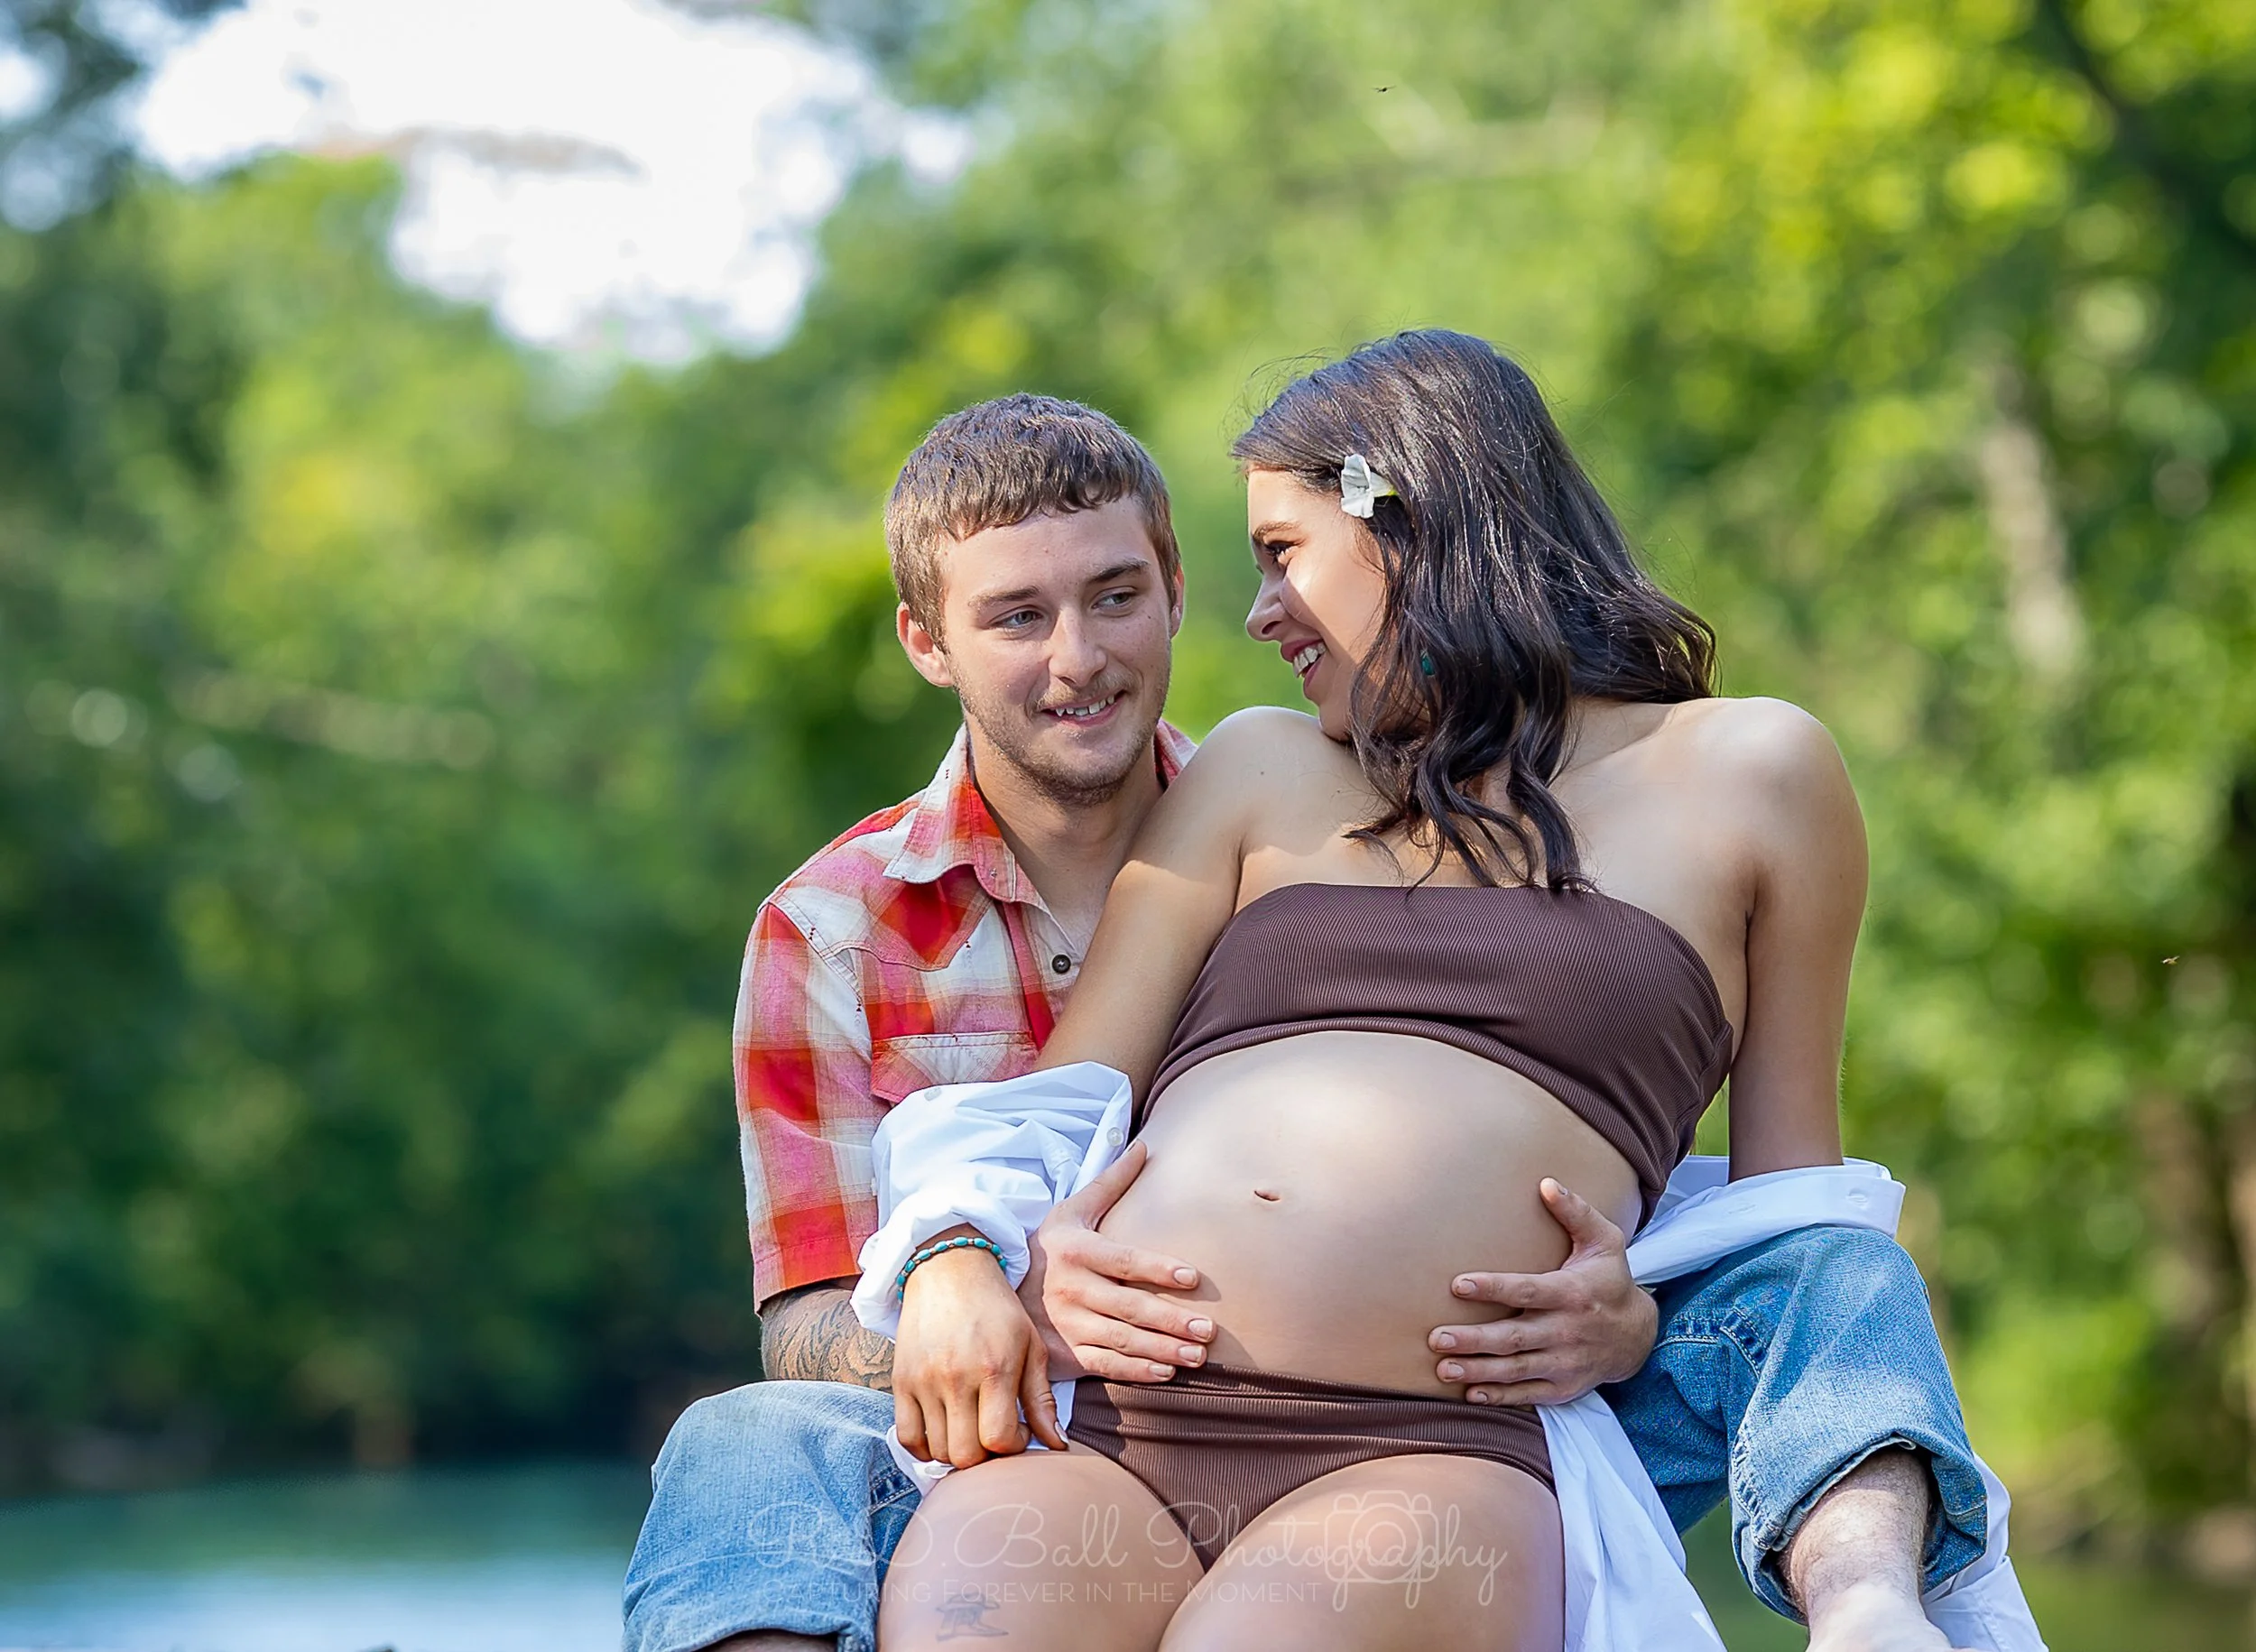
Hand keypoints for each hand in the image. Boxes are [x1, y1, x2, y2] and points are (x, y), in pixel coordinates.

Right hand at [893, 1237, 1068, 1467]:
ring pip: (938, 1450)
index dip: (1013, 1447)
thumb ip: (1042, 1399)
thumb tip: (1057, 1445)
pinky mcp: (900, 1381)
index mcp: (994, 1368)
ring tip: (972, 1429)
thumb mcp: (1031, 1345)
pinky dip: (925, 1449)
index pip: (999, 1438)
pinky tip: (943, 1434)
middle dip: (987, 1457)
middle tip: (995, 1435)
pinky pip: (906, 1437)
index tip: (1019, 1429)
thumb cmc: (997, 1309)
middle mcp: (955, 1378)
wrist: (949, 1269)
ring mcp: (923, 1381)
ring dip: (959, 1451)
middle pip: (966, 1454)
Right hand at [1022, 1139, 1214, 1382]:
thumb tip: (1143, 1145)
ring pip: (1121, 1340)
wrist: (996, 1284)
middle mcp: (1070, 1288)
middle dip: (1171, 1320)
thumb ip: (1111, 1181)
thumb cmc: (1048, 1245)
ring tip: (1198, 1355)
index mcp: (1075, 1251)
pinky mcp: (1064, 1352)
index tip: (1192, 1277)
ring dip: (1162, 1350)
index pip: (1123, 1260)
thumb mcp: (1072, 1209)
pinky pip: (1103, 1365)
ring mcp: (1066, 1324)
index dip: (1157, 1269)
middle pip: (1128, 1307)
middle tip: (1209, 1330)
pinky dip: (1135, 1371)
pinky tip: (1165, 1371)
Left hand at [1428, 1178, 1656, 1404]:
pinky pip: (1527, 1394)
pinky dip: (1500, 1396)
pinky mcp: (1563, 1387)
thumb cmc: (1610, 1280)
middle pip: (1515, 1338)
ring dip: (1478, 1371)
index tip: (1458, 1284)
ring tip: (1443, 1368)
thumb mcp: (1604, 1241)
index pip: (1528, 1291)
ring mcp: (1565, 1363)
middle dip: (1475, 1340)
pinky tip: (1470, 1393)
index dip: (1493, 1288)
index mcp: (1572, 1293)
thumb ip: (1576, 1212)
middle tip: (1436, 1337)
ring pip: (1516, 1370)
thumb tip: (1545, 1183)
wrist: (1638, 1335)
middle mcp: (1568, 1331)